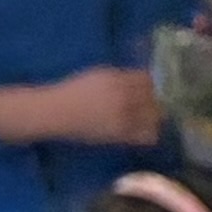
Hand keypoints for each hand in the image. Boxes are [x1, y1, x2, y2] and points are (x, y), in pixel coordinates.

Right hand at [0, 64, 161, 147]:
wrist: (55, 111)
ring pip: (154, 116)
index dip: (152, 85)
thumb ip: (120, 78)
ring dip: (155, 116)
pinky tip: (144, 130)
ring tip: (149, 118)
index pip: (147, 79)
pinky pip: (147, 135)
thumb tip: (144, 81)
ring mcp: (123, 116)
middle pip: (154, 97)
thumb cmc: (74, 92)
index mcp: (115, 78)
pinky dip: (150, 132)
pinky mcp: (121, 133)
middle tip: (154, 106)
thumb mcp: (97, 76)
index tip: (151, 90)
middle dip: (156, 101)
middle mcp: (122, 95)